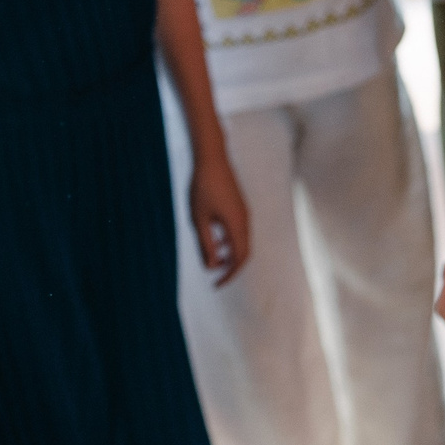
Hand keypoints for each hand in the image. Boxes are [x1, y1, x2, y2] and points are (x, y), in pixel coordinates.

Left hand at [187, 151, 250, 285]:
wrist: (212, 159)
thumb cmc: (203, 188)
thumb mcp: (199, 219)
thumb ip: (206, 244)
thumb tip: (212, 266)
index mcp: (237, 225)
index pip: (240, 258)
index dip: (230, 275)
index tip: (217, 285)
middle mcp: (245, 220)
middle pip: (245, 252)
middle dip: (232, 267)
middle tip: (216, 278)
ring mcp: (244, 212)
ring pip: (243, 241)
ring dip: (230, 254)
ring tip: (212, 258)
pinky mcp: (240, 207)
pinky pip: (240, 231)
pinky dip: (230, 242)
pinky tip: (214, 239)